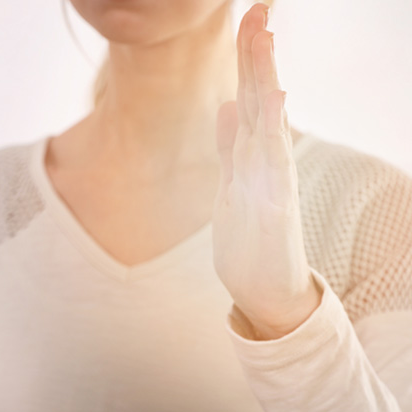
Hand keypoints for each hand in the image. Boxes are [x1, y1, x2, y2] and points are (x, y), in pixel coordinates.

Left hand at [213, 3, 320, 339]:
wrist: (268, 291)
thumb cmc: (252, 240)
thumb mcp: (232, 185)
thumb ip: (232, 146)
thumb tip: (227, 107)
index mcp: (254, 156)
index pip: (251, 98)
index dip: (249, 60)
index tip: (250, 19)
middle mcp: (268, 163)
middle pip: (262, 100)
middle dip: (257, 56)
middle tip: (258, 10)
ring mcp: (272, 184)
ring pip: (269, 123)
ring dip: (265, 81)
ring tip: (264, 41)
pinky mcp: (273, 209)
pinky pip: (274, 165)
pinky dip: (274, 133)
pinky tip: (277, 103)